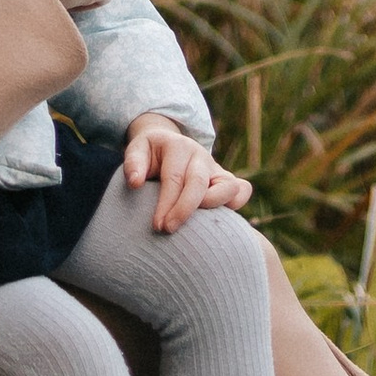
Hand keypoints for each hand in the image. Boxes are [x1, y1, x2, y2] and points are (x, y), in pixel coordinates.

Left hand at [122, 113, 253, 232]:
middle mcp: (201, 156)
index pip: (174, 177)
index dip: (166, 203)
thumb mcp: (137, 150)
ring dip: (213, 207)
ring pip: (228, 186)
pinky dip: (236, 205)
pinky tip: (216, 223)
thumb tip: (135, 183)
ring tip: (194, 226)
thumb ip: (133, 163)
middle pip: (199, 183)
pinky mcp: (226, 180)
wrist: (167, 145)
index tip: (157, 226)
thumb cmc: (150, 155)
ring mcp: (216, 168)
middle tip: (166, 230)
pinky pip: (243, 190)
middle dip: (184, 210)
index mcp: (178, 147)